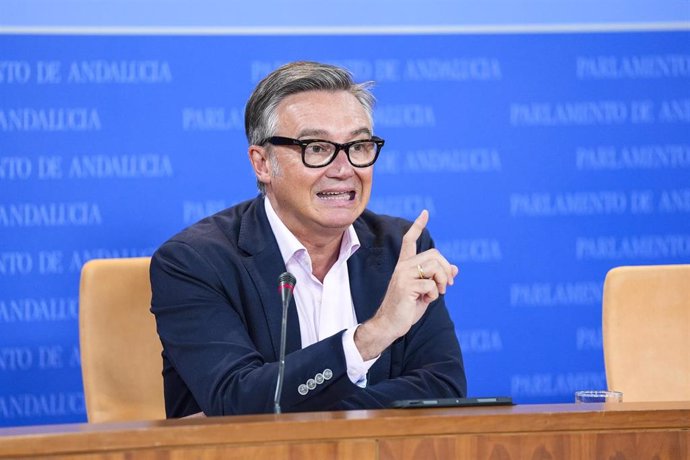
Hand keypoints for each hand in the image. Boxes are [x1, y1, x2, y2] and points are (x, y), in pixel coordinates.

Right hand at [354, 210, 458, 359]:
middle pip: (434, 254)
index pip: (409, 240)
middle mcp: (403, 267)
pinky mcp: (406, 286)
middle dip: (446, 269)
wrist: (389, 324)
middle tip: (448, 284)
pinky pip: (432, 284)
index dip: (417, 226)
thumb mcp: (426, 291)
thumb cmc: (406, 308)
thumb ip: (438, 279)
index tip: (424, 213)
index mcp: (405, 266)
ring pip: (435, 267)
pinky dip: (435, 294)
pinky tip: (426, 300)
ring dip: (443, 281)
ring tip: (439, 292)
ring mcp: (403, 275)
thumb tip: (456, 269)